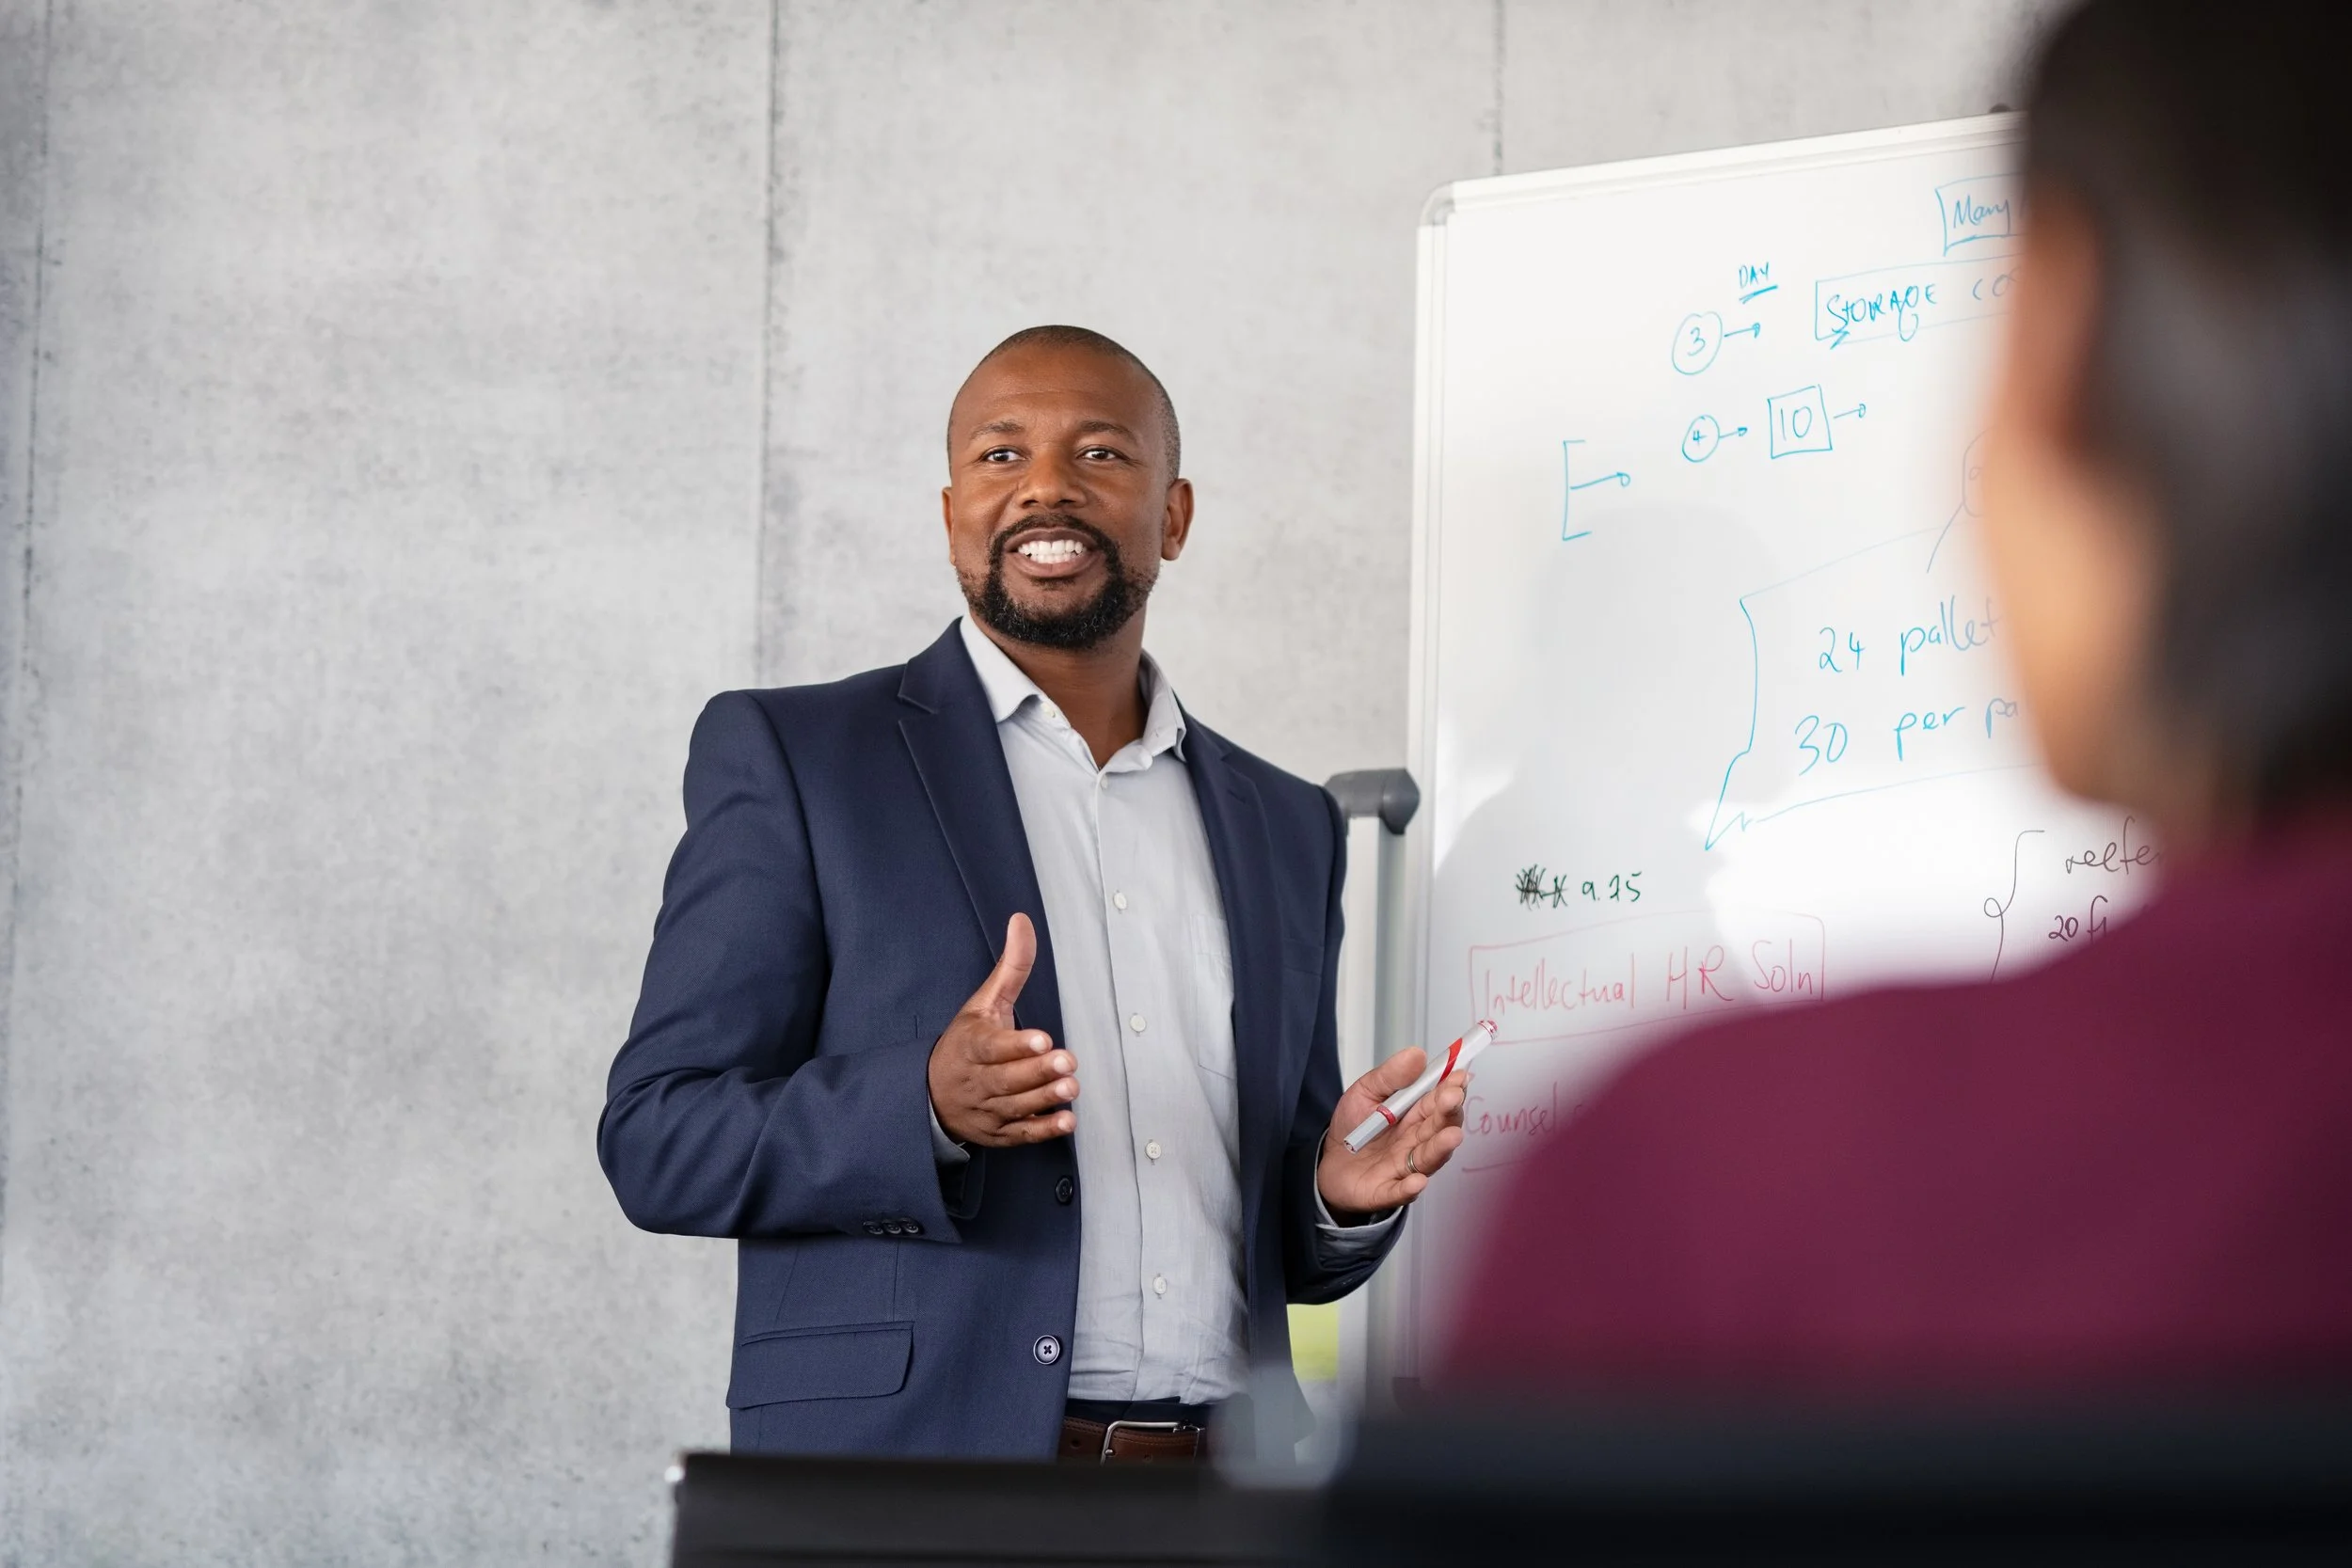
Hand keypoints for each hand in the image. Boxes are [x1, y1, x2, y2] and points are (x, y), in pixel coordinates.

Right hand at [927, 913, 1077, 1147]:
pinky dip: (1043, 1130)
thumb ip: (1010, 967)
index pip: (991, 1046)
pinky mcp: (998, 1133)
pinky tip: (1066, 1121)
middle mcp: (977, 1080)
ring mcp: (987, 1109)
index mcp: (972, 1046)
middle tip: (1066, 1062)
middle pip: (1006, 1078)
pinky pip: (1020, 1134)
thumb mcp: (983, 1003)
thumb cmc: (966, 1044)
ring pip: (1016, 1106)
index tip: (1041, 1037)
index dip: (1015, 1044)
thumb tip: (1021, 920)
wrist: (930, 1095)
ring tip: (1070, 1088)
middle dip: (1036, 1071)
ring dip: (1044, 1098)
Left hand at [1316, 1048, 1467, 1219]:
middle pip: (1439, 1128)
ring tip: (1450, 1136)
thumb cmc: (1352, 1127)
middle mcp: (1416, 1142)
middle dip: (1448, 1113)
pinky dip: (1409, 1188)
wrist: (1328, 1162)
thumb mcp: (1365, 1092)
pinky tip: (1417, 1181)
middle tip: (1452, 1098)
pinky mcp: (1385, 1191)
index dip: (1451, 1089)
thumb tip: (1416, 1054)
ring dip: (1440, 1148)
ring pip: (1427, 1158)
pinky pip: (1399, 1191)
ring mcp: (1403, 1167)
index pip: (1439, 1101)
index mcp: (1414, 1116)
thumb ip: (1390, 1076)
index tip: (1459, 1075)